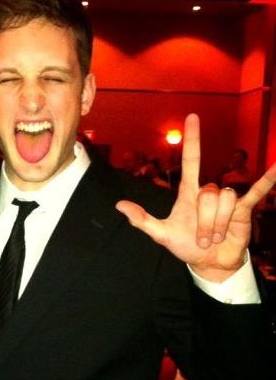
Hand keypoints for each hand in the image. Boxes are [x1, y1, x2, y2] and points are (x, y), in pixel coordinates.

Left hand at [115, 113, 275, 281]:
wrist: (209, 262)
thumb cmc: (186, 245)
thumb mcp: (161, 234)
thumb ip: (142, 220)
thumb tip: (119, 206)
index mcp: (189, 192)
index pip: (191, 160)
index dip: (192, 139)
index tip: (192, 117)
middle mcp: (208, 191)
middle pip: (209, 195)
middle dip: (205, 222)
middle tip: (203, 239)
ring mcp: (227, 199)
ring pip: (225, 200)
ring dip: (219, 224)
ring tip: (216, 238)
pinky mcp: (244, 210)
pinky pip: (256, 192)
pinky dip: (268, 180)